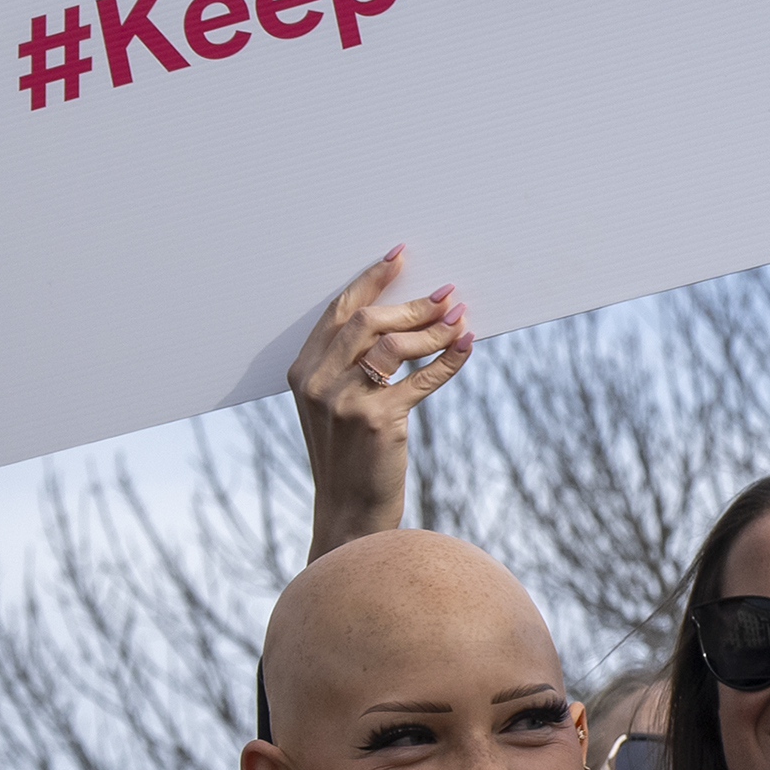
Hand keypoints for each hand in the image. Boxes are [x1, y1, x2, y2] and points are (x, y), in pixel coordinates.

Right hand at [286, 247, 468, 556]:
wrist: (349, 512)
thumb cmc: (349, 457)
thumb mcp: (336, 408)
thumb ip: (350, 367)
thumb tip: (402, 322)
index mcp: (302, 373)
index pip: (337, 313)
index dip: (370, 281)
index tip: (399, 258)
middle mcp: (317, 383)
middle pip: (367, 321)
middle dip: (411, 303)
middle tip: (447, 295)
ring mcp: (344, 401)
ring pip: (394, 344)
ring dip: (434, 327)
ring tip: (460, 318)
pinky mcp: (377, 420)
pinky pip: (422, 378)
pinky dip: (448, 359)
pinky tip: (466, 346)